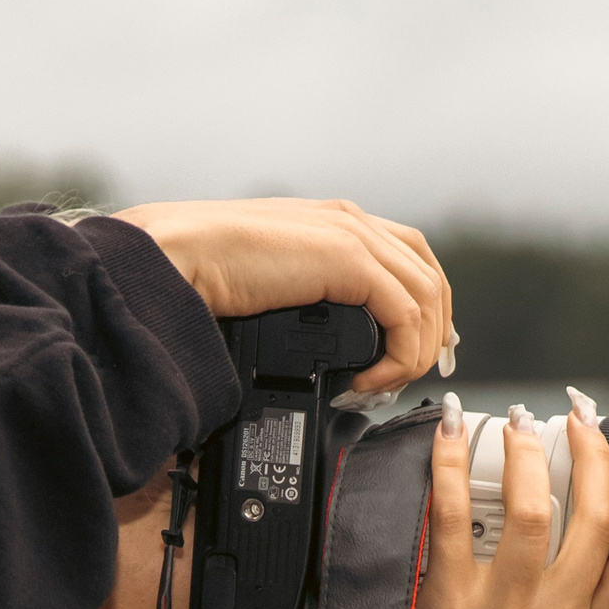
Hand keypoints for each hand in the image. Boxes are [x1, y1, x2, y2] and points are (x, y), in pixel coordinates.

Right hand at [114, 198, 452, 391]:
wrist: (176, 257)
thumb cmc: (200, 275)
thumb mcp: (268, 289)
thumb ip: (302, 302)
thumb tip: (316, 348)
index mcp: (335, 223)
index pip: (409, 258)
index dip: (424, 309)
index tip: (415, 355)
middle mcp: (351, 221)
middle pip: (429, 275)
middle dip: (433, 333)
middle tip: (411, 378)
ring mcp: (353, 234)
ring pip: (426, 297)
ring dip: (414, 352)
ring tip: (380, 387)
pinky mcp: (347, 258)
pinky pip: (404, 314)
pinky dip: (399, 355)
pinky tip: (369, 381)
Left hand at [405, 392, 608, 608]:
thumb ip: (590, 596)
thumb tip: (600, 509)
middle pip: (597, 519)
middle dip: (592, 452)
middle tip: (577, 417)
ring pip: (533, 509)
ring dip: (528, 450)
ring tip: (518, 422)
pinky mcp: (449, 601)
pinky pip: (454, 516)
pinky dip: (454, 464)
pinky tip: (452, 433)